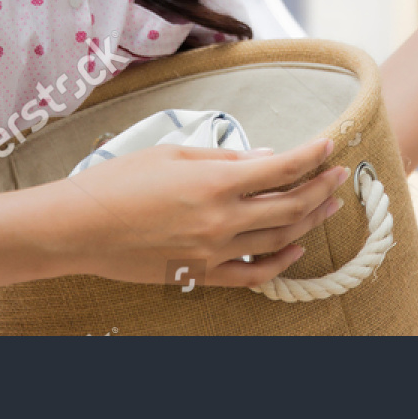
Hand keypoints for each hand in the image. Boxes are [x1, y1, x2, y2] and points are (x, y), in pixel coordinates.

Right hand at [50, 136, 349, 287]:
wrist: (79, 227)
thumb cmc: (119, 182)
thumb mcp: (174, 153)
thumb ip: (225, 158)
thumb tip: (265, 158)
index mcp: (215, 183)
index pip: (282, 168)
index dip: (311, 155)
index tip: (328, 144)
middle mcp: (221, 220)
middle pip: (290, 205)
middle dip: (320, 186)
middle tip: (338, 172)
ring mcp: (213, 251)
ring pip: (279, 239)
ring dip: (308, 220)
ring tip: (327, 204)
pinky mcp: (201, 274)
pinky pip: (253, 274)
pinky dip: (280, 263)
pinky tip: (295, 249)